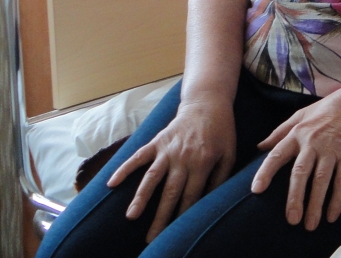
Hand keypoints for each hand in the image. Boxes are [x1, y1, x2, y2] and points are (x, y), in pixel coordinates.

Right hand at [107, 99, 236, 242]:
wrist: (207, 103)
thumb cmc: (222, 130)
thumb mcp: (229, 153)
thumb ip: (221, 178)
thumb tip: (210, 202)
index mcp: (202, 162)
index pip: (191, 195)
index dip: (183, 215)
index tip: (175, 233)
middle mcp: (183, 157)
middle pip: (170, 192)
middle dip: (161, 217)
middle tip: (151, 238)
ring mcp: (167, 149)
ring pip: (151, 177)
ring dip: (140, 197)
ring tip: (131, 216)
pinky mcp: (157, 141)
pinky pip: (138, 156)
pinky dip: (124, 168)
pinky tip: (111, 183)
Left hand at [251, 92, 340, 230]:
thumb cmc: (326, 110)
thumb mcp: (300, 115)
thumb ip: (279, 132)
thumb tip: (259, 147)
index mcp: (297, 133)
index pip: (277, 155)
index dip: (266, 172)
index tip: (256, 190)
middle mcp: (313, 143)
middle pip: (301, 173)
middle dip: (295, 197)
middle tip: (291, 220)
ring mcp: (331, 149)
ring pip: (322, 180)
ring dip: (316, 204)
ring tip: (310, 225)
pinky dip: (337, 199)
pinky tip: (332, 216)